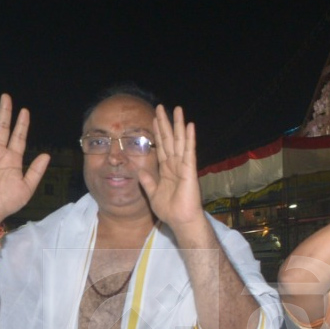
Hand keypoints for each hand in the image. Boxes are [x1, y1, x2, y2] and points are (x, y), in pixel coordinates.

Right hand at [0, 93, 50, 223]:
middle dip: (4, 112)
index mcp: (13, 159)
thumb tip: (46, 154)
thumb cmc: (7, 202)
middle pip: (2, 127)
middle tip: (5, 96)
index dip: (22, 124)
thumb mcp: (27, 187)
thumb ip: (36, 171)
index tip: (24, 110)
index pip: (18, 136)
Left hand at [138, 105, 203, 229]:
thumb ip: (147, 181)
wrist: (180, 220)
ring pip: (180, 141)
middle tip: (161, 107)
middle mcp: (176, 165)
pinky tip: (189, 126)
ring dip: (178, 125)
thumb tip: (139, 170)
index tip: (154, 119)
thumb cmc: (170, 210)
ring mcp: (184, 166)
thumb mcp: (153, 194)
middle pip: (170, 139)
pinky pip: (189, 152)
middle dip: (165, 123)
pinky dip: (189, 139)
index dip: (158, 132)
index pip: (161, 147)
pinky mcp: (190, 170)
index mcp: (167, 170)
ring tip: (177, 109)